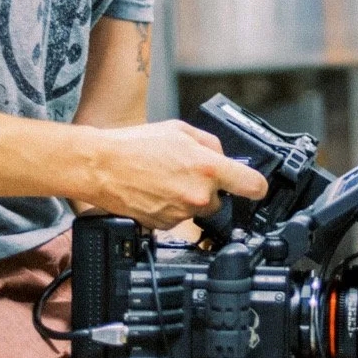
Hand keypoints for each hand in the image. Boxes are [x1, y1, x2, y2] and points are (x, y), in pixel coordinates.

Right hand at [78, 119, 267, 229]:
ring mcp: (181, 214)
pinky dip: (170, 207)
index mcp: (207, 168)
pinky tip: (154, 191)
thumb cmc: (135, 145)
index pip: (253, 186)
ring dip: (188, 198)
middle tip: (185, 172)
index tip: (254, 186)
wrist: (101, 167)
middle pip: (222, 199)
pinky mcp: (165, 227)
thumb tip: (224, 158)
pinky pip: (178, 218)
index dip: (257, 186)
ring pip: (198, 209)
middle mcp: (198, 195)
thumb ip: (210, 144)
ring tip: (163, 179)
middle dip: (210, 188)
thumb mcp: (180, 130)